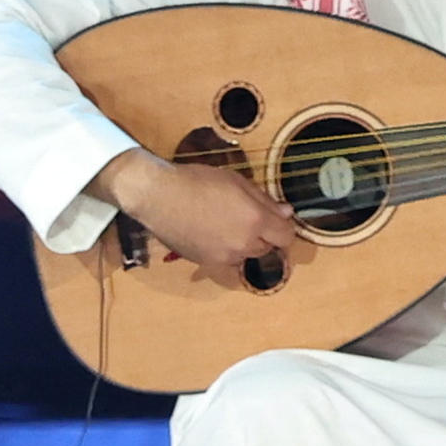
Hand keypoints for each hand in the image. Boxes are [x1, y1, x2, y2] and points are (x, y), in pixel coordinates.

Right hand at [104, 148, 293, 277]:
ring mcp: (224, 257)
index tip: (276, 219)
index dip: (283, 227)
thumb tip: (286, 212)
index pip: (286, 236)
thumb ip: (264, 200)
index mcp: (255, 220)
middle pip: (268, 248)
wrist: (158, 196)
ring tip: (224, 222)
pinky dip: (224, 249)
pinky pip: (226, 259)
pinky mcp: (206, 263)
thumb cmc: (197, 181)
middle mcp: (243, 244)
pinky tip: (210, 231)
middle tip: (245, 216)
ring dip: (243, 243)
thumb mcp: (236, 182)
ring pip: (246, 255)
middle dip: (263, 235)